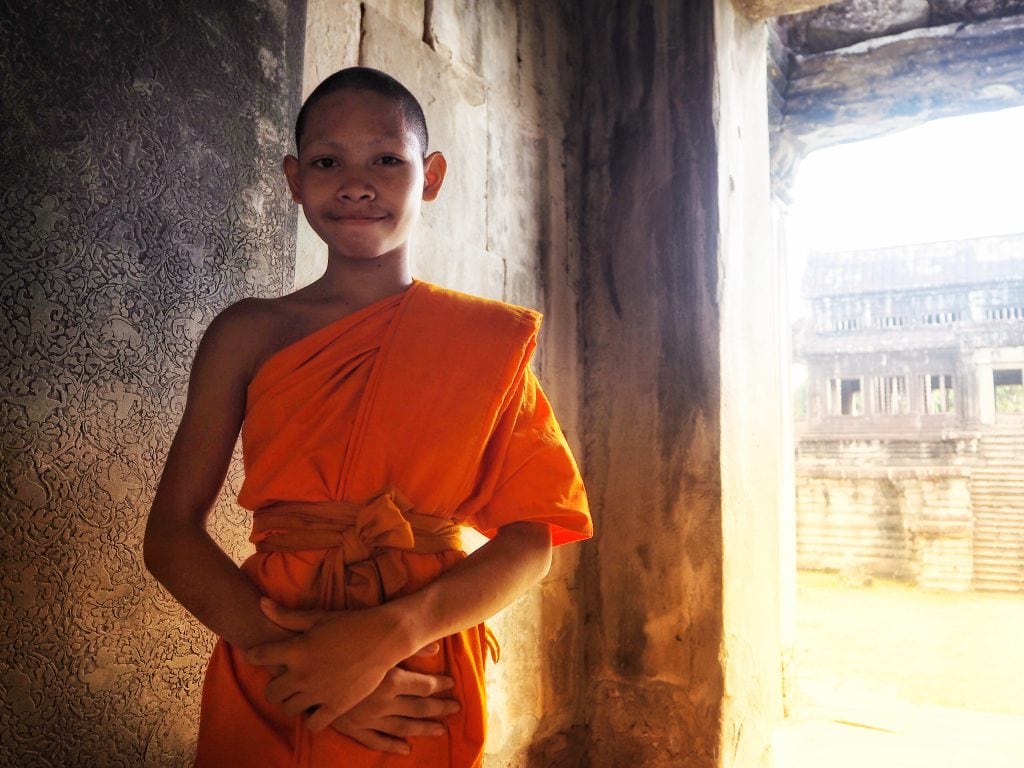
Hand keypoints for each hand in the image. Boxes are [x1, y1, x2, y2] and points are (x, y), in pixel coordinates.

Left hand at [242, 598, 414, 731]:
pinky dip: (312, 717)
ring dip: (291, 701)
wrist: (383, 637)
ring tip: (302, 692)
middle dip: (275, 686)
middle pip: (270, 693)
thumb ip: (286, 615)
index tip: (258, 655)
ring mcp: (318, 693)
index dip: (254, 656)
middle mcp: (302, 674)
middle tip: (286, 679)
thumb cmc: (349, 623)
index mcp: (295, 650)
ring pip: (288, 709)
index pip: (258, 656)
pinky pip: (312, 724)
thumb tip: (260, 603)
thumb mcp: (316, 617)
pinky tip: (318, 705)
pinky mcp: (336, 706)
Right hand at [331, 644, 460, 754]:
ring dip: (424, 728)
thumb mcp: (373, 638)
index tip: (451, 683)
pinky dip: (393, 746)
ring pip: (403, 727)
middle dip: (440, 708)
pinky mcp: (352, 728)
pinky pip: (377, 741)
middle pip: (420, 707)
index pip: (425, 685)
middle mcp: (383, 702)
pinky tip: (406, 748)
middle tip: (456, 708)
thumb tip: (436, 644)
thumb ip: (408, 644)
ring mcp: (368, 718)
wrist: (304, 666)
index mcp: (390, 679)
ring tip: (440, 729)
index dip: (440, 684)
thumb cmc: (339, 645)